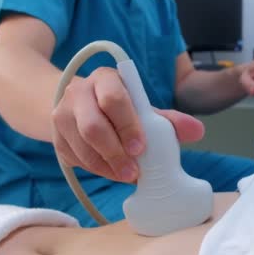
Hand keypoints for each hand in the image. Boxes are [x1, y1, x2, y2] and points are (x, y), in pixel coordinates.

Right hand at [51, 67, 203, 182]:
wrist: (80, 106)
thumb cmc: (120, 108)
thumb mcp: (143, 108)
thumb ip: (169, 120)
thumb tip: (197, 131)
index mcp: (105, 78)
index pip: (113, 98)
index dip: (128, 125)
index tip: (141, 148)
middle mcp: (78, 92)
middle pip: (92, 126)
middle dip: (116, 153)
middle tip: (134, 172)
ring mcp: (62, 115)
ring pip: (81, 146)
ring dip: (106, 166)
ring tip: (127, 176)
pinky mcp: (56, 137)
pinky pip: (74, 159)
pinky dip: (96, 170)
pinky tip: (112, 172)